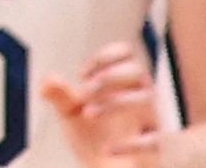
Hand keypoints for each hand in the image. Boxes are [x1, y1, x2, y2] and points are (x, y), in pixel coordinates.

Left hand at [39, 44, 165, 161]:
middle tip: (85, 92)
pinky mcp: (156, 151)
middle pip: (138, 71)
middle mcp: (140, 101)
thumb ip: (59, 96)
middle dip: (108, 76)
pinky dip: (132, 144)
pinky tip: (109, 150)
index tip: (82, 75)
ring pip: (148, 98)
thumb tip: (48, 82)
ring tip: (88, 113)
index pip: (127, 54)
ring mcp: (150, 124)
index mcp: (122, 86)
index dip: (105, 56)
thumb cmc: (93, 139)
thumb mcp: (71, 114)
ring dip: (114, 102)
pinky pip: (156, 141)